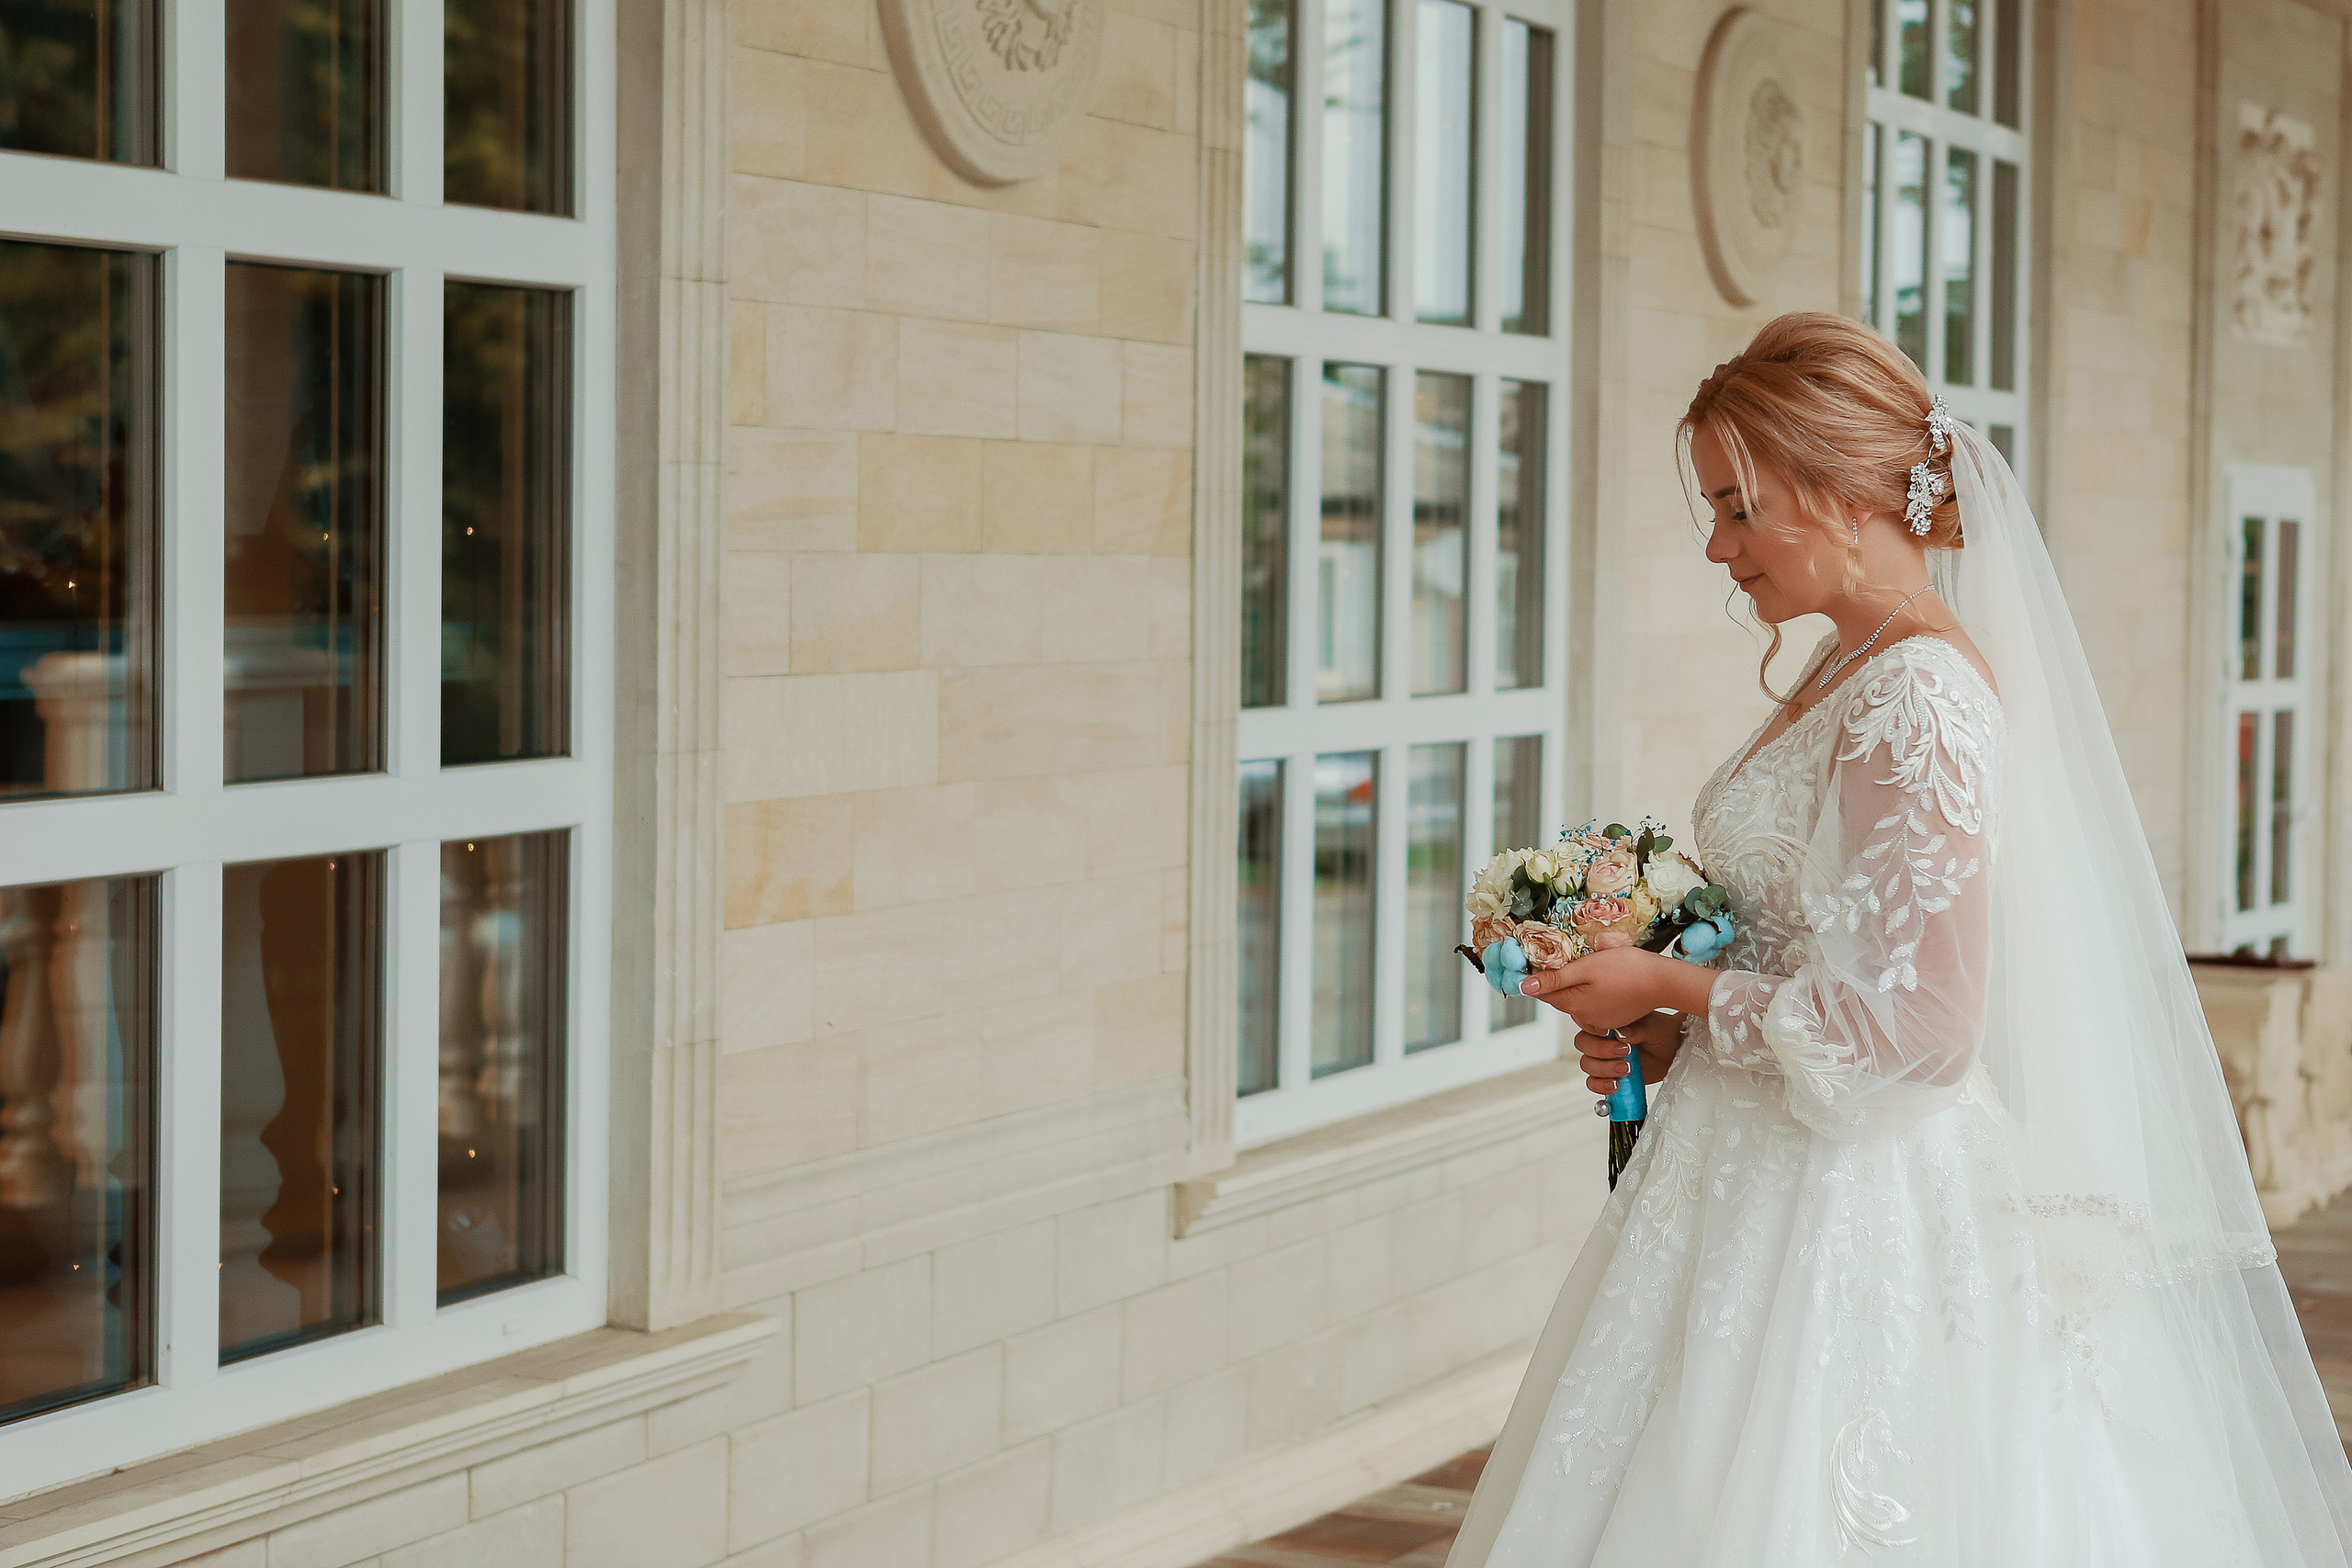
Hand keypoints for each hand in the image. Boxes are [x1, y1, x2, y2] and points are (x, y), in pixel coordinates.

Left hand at [1520, 946, 1715, 1031]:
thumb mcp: (1586, 968)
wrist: (1662, 982)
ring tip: (1587, 969)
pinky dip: (1594, 995)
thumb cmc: (1626, 969)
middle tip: (1564, 960)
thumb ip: (1555, 979)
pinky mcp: (1616, 1018)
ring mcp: (1601, 1020)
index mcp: (1574, 1004)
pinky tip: (1604, 981)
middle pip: (1562, 998)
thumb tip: (1525, 988)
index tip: (1537, 963)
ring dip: (1578, 988)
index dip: (1538, 978)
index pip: (1545, 993)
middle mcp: (1584, 1018)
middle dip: (1559, 982)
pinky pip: (1596, 1006)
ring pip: (1579, 1002)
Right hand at [1577, 1013, 1685, 1094]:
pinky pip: (1593, 1083)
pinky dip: (1601, 1086)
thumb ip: (1638, 1029)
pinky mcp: (1607, 1075)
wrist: (1673, 1052)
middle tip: (1625, 1052)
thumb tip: (1622, 1033)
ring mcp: (1603, 1058)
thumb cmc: (1663, 1034)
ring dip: (1604, 1069)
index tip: (1608, 1033)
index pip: (1588, 1023)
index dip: (1594, 1030)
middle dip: (1601, 1050)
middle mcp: (1601, 1039)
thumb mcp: (1654, 1028)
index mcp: (1608, 1021)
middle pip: (1583, 1044)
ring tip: (1627, 1069)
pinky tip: (1616, 1085)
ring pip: (1587, 1064)